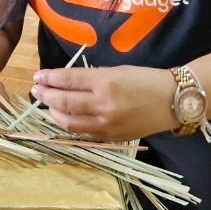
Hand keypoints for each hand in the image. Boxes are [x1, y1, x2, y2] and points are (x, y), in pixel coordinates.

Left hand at [29, 66, 178, 141]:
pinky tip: (65, 117)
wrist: (173, 102)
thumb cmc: (147, 80)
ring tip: (48, 105)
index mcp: (106, 83)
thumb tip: (67, 81)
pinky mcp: (111, 138)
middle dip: (46, 95)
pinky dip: (71, 124)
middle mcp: (103, 105)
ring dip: (54, 113)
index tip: (39, 76)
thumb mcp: (118, 70)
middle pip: (64, 102)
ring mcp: (106, 125)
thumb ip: (92, 77)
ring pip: (69, 122)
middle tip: (37, 89)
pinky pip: (83, 133)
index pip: (69, 80)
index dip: (50, 78)